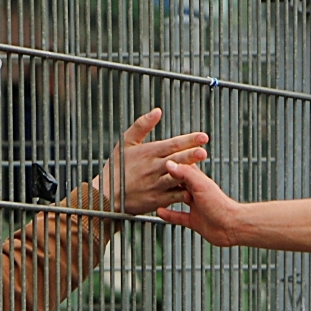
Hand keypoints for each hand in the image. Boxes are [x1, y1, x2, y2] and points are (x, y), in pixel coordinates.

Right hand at [93, 108, 207, 214]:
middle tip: (203, 152)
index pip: (172, 144)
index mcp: (148, 153)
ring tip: (201, 171)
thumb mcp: (125, 143)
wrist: (107, 195)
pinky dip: (185, 192)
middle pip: (175, 161)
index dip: (188, 140)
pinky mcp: (158, 199)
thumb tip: (157, 111)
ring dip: (190, 175)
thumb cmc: (118, 167)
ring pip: (176, 178)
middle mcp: (153, 168)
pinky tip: (196, 189)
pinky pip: (175, 196)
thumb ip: (142, 125)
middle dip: (190, 156)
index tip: (203, 137)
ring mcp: (156, 184)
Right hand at [156, 159, 243, 246]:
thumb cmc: (220, 204)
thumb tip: (169, 162)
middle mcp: (196, 192)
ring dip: (166, 196)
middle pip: (178, 183)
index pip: (183, 167)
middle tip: (150, 175)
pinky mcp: (194, 220)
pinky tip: (159, 212)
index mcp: (199, 181)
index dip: (171, 162)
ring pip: (177, 199)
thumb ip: (186, 173)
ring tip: (153, 192)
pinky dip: (169, 215)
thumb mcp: (201, 185)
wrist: (231, 227)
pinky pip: (178, 216)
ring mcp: (195, 207)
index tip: (157, 158)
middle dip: (165, 179)